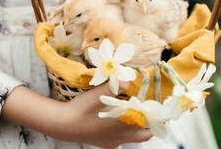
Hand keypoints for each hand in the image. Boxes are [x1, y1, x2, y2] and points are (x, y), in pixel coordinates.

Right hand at [2, 82, 151, 147]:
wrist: (65, 125)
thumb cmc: (82, 108)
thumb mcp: (98, 94)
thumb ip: (114, 86)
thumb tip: (127, 79)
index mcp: (125, 122)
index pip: (148, 118)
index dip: (153, 111)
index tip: (155, 103)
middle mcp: (123, 135)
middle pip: (146, 131)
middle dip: (149, 121)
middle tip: (146, 109)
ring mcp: (116, 142)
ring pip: (136, 138)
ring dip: (138, 128)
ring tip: (135, 116)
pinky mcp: (108, 145)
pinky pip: (122, 141)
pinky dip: (125, 134)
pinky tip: (117, 125)